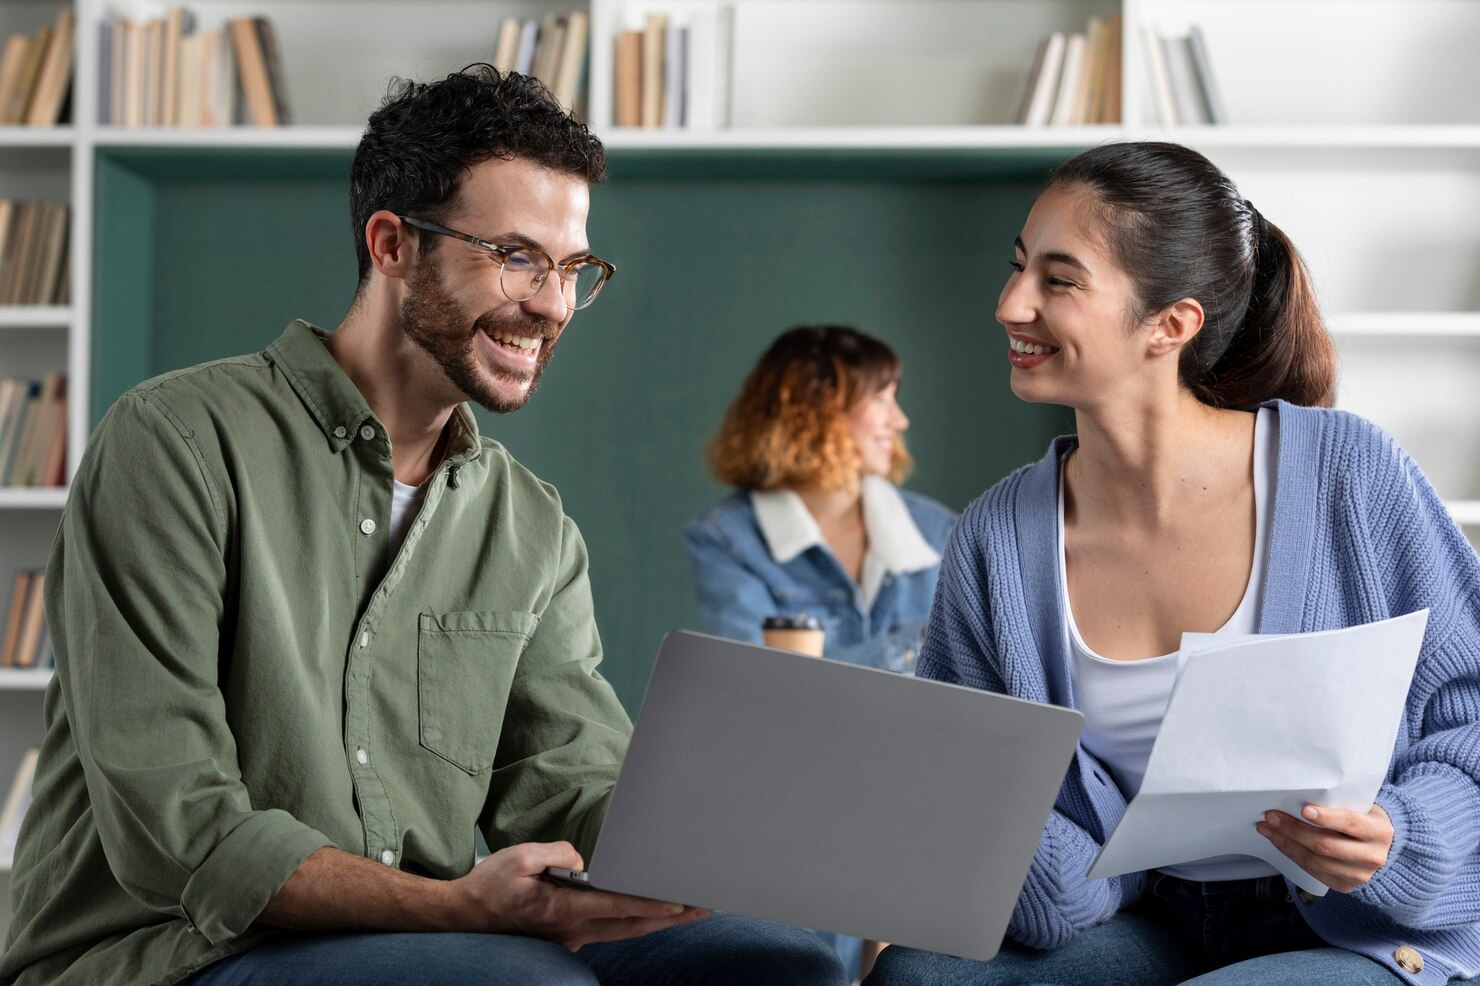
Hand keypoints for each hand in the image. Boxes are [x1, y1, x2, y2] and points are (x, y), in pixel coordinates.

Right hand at [452, 841, 709, 948]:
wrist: (464, 917)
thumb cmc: (490, 885)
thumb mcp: (518, 858)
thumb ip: (556, 854)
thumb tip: (583, 860)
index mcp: (561, 909)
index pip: (616, 907)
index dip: (650, 903)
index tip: (678, 901)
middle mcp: (571, 929)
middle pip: (631, 925)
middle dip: (670, 917)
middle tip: (704, 907)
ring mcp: (571, 937)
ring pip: (624, 931)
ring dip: (658, 920)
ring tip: (689, 910)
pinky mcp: (567, 936)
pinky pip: (609, 929)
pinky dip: (635, 921)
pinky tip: (652, 912)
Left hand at [1256, 803, 1393, 892]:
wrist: (1384, 851)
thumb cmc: (1365, 821)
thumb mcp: (1363, 809)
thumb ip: (1341, 805)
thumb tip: (1299, 798)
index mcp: (1380, 832)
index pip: (1350, 823)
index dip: (1326, 818)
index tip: (1303, 809)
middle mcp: (1372, 856)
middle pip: (1326, 845)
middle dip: (1294, 830)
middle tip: (1271, 816)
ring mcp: (1359, 875)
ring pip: (1315, 860)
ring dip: (1286, 843)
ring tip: (1267, 829)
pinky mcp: (1345, 886)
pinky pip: (1313, 871)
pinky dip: (1292, 855)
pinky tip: (1279, 842)